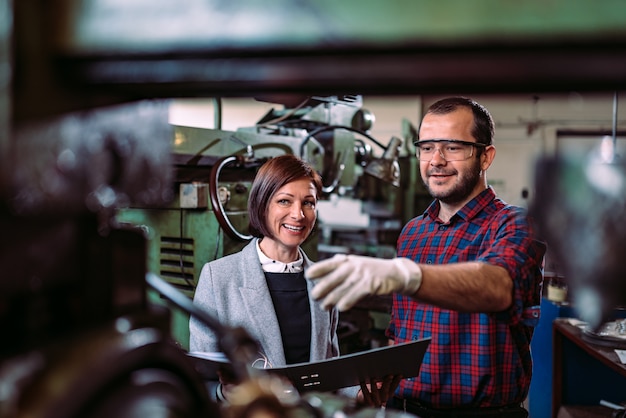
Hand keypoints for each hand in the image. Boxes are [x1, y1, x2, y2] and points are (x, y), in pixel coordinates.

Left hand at [306, 254, 422, 310]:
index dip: (319, 269)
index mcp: (348, 260)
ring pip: (344, 288)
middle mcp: (354, 266)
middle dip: (322, 287)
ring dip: (332, 298)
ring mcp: (363, 275)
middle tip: (314, 296)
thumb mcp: (356, 263)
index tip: (308, 276)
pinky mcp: (371, 284)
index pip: (330, 263)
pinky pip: (356, 294)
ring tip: (324, 306)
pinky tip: (341, 307)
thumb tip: (321, 270)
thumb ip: (340, 266)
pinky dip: (348, 301)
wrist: (395, 273)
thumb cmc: (372, 270)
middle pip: (334, 277)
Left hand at [358, 374, 402, 407]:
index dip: (397, 382)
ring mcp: (373, 402)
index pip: (393, 388)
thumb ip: (385, 382)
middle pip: (385, 391)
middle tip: (390, 375)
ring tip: (374, 378)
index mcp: (387, 395)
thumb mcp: (381, 388)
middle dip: (388, 382)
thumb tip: (388, 368)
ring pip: (375, 393)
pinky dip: (364, 387)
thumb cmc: (372, 392)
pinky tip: (363, 381)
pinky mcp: (365, 402)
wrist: (363, 405)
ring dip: (375, 385)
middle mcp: (381, 400)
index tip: (400, 375)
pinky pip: (365, 394)